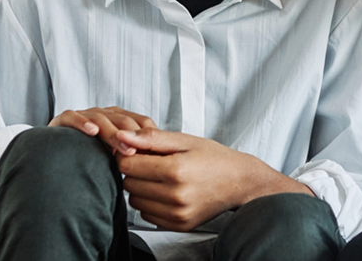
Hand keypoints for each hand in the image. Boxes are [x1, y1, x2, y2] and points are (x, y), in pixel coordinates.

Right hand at [49, 106, 156, 155]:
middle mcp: (105, 115)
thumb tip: (157, 172)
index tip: (154, 154)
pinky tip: (91, 131)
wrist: (55, 157)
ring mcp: (84, 115)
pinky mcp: (63, 119)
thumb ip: (133, 159)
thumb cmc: (92, 159)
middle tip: (138, 153)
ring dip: (113, 133)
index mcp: (121, 121)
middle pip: (123, 121)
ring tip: (122, 148)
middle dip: (133, 136)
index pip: (141, 123)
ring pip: (102, 119)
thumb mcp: (117, 159)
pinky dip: (82, 122)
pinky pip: (73, 116)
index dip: (148, 136)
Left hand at [115, 128, 312, 231]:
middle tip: (155, 164)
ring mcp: (177, 213)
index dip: (130, 155)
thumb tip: (121, 136)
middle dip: (136, 172)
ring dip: (142, 189)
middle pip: (128, 184)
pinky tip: (167, 193)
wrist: (240, 182)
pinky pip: (147, 215)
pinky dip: (151, 203)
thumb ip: (151, 138)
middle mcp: (175, 195)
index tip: (141, 151)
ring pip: (135, 201)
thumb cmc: (215, 158)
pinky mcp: (178, 225)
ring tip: (162, 178)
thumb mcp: (185, 140)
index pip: (127, 165)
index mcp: (176, 169)